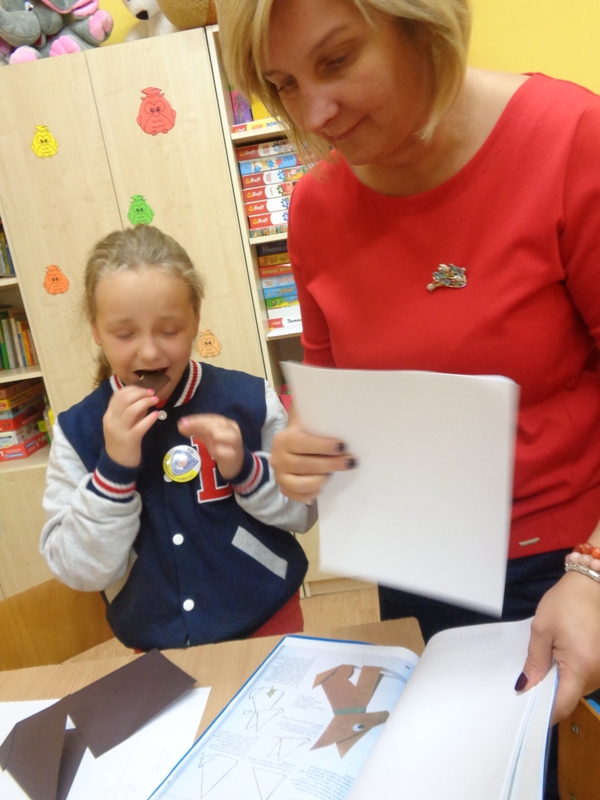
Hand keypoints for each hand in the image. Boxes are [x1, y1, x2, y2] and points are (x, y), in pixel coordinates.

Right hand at [103, 386, 158, 467]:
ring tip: (155, 400)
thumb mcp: (123, 424)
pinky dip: (149, 419)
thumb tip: (144, 398)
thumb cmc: (122, 441)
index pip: (117, 395)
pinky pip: (140, 426)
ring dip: (145, 402)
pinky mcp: (129, 440)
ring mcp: (119, 430)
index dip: (132, 389)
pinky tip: (156, 415)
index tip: (144, 388)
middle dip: (140, 393)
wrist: (117, 463)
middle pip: (124, 399)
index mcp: (109, 415)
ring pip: (131, 410)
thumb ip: (131, 411)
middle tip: (152, 393)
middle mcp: (112, 420)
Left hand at [178, 414, 243, 479]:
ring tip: (204, 442)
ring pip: (219, 436)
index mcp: (227, 423)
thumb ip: (196, 430)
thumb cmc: (221, 446)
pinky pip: (222, 452)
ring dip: (209, 438)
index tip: (183, 422)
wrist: (236, 463)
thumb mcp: (208, 436)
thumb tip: (181, 424)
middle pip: (214, 425)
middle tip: (183, 429)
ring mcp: (234, 443)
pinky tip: (212, 452)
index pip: (211, 418)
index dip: (196, 419)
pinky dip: (216, 451)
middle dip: (198, 426)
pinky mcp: (233, 456)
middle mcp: (232, 430)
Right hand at [270, 405, 355, 502]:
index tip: (343, 445)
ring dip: (322, 479)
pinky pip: (298, 497)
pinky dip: (311, 493)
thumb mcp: (307, 417)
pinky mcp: (284, 489)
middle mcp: (278, 458)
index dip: (323, 446)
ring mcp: (280, 475)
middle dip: (331, 464)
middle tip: (350, 461)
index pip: (303, 443)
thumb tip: (333, 394)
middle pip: (306, 465)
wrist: (290, 446)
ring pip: (302, 483)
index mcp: (283, 439)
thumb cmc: (306, 431)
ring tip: (334, 474)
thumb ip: (315, 408)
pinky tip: (323, 486)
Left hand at [517, 569, 599, 722]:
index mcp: (582, 666)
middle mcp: (599, 673)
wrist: (592, 584)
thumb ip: (534, 661)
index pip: (563, 704)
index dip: (546, 712)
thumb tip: (525, 687)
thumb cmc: (566, 603)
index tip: (528, 713)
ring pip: (580, 687)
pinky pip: (587, 675)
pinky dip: (573, 672)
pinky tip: (562, 657)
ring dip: (563, 681)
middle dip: (551, 693)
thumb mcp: (542, 629)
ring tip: (546, 664)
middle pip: (572, 696)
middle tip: (530, 683)